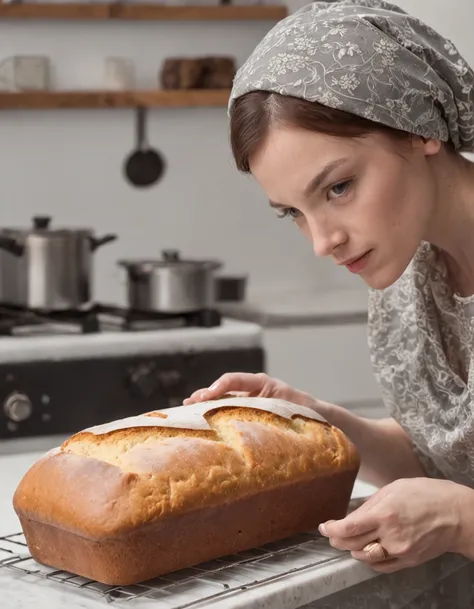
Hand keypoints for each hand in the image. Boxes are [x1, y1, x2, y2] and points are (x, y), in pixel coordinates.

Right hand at [183, 372, 333, 417]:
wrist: (318, 419)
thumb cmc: (305, 411)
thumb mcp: (288, 408)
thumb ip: (272, 408)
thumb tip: (255, 418)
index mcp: (261, 383)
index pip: (234, 380)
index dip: (218, 387)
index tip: (206, 396)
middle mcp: (252, 389)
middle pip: (223, 388)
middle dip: (205, 394)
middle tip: (189, 403)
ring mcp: (248, 400)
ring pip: (222, 399)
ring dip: (205, 403)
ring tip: (187, 409)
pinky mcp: (247, 412)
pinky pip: (228, 410)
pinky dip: (214, 413)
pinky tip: (201, 420)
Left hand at [319, 477, 465, 572]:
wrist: (456, 515)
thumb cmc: (427, 495)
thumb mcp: (394, 489)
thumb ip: (371, 505)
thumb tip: (352, 516)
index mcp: (385, 514)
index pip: (348, 528)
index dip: (331, 529)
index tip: (324, 527)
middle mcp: (390, 536)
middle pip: (352, 545)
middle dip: (338, 540)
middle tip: (333, 534)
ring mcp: (400, 551)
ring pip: (364, 558)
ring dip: (353, 549)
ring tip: (351, 539)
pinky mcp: (408, 561)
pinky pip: (380, 566)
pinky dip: (369, 559)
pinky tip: (368, 549)